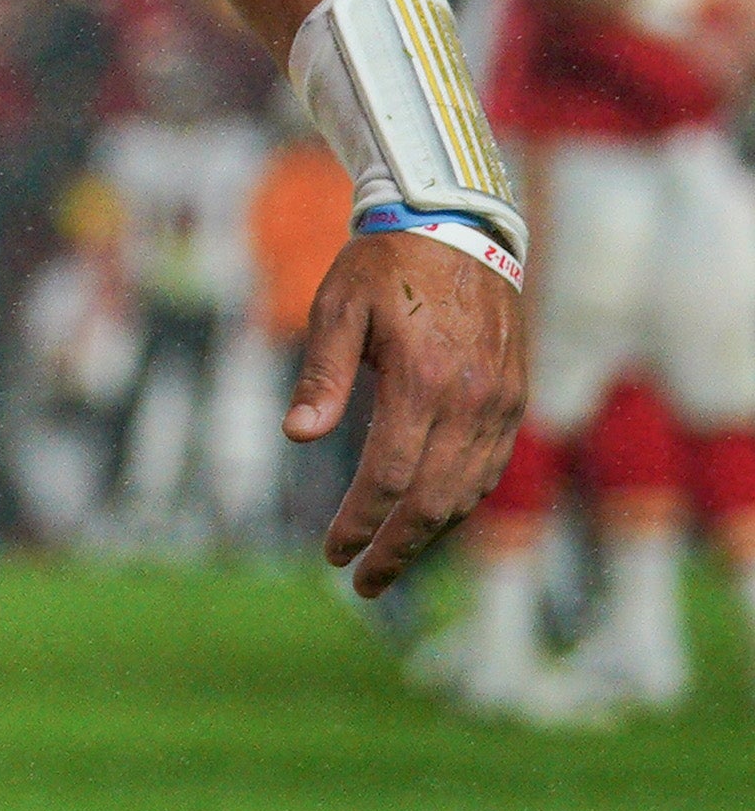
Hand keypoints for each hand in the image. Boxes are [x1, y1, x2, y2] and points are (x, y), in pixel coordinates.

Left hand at [283, 230, 527, 598]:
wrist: (458, 226)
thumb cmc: (383, 266)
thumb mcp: (337, 308)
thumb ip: (322, 375)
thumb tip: (298, 436)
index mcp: (422, 381)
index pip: (388, 477)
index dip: (359, 523)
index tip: (331, 554)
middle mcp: (470, 400)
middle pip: (433, 499)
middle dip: (397, 549)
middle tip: (361, 583)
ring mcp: (500, 401)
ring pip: (467, 490)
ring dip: (430, 533)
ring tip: (390, 560)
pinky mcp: (513, 396)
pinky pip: (488, 465)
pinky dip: (458, 500)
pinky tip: (429, 516)